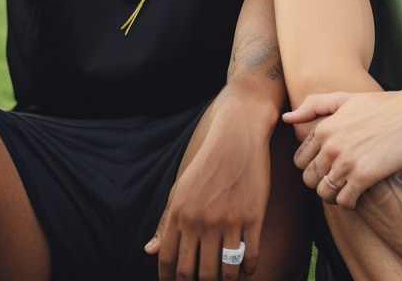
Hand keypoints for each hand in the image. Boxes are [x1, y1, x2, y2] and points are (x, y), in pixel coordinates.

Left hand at [146, 100, 273, 280]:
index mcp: (180, 213)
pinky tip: (246, 271)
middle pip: (195, 273)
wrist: (238, 134)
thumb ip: (165, 221)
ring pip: (224, 272)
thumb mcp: (181, 188)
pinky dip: (248, 271)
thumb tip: (149, 251)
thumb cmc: (207, 163)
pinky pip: (250, 258)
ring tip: (225, 280)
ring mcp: (228, 220)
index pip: (168, 261)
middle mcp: (201, 220)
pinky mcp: (253, 217)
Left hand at [284, 85, 401, 208]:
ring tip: (345, 190)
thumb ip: (314, 105)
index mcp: (324, 128)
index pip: (299, 160)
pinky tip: (357, 196)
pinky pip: (344, 201)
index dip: (311, 167)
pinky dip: (348, 203)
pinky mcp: (365, 175)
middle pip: (309, 179)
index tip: (325, 168)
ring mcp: (347, 161)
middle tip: (336, 181)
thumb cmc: (380, 105)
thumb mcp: (345, 98)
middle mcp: (331, 145)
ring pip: (324, 193)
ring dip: (333, 196)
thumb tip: (287, 118)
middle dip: (319, 183)